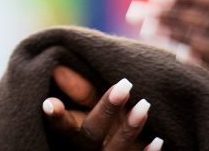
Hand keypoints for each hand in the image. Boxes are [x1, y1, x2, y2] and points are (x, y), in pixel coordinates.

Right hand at [42, 65, 162, 149]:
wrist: (117, 150)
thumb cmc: (102, 126)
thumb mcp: (90, 110)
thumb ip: (81, 92)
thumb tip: (59, 66)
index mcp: (75, 135)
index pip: (63, 126)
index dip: (57, 117)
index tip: (50, 102)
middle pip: (90, 135)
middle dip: (105, 110)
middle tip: (125, 84)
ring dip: (129, 129)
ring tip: (145, 105)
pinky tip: (158, 140)